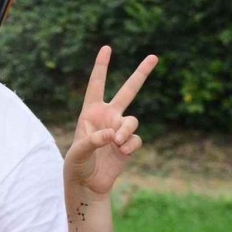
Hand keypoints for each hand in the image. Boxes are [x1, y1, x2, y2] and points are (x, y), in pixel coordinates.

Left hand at [65, 46, 157, 195]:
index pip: (96, 84)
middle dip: (141, 74)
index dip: (101, 66)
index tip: (107, 48)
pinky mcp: (129, 144)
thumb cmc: (77, 165)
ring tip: (116, 142)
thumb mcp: (78, 152)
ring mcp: (120, 130)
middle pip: (128, 90)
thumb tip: (112, 135)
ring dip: (126, 131)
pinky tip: (120, 153)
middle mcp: (108, 117)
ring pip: (133, 121)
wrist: (88, 184)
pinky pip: (135, 139)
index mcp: (90, 112)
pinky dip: (129, 145)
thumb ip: (92, 141)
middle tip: (154, 56)